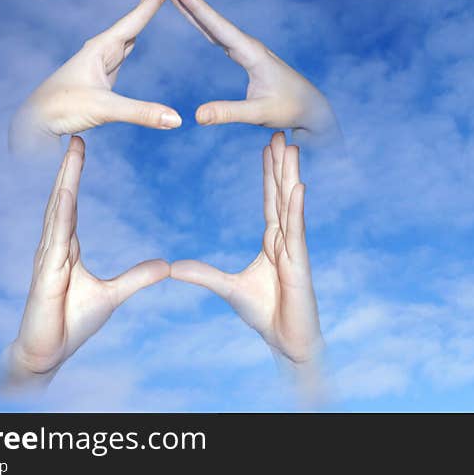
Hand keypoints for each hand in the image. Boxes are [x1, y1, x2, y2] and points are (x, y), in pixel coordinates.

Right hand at [0, 136, 169, 391]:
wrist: (46, 353)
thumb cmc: (71, 323)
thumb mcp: (113, 296)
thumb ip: (137, 278)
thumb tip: (166, 264)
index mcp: (66, 248)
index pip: (72, 204)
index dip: (74, 176)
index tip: (80, 149)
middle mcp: (54, 248)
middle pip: (61, 199)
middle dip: (67, 169)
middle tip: (74, 138)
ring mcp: (47, 259)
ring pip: (57, 211)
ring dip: (63, 182)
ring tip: (70, 155)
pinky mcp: (46, 274)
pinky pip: (55, 238)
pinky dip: (60, 214)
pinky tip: (65, 195)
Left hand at [9, 0, 181, 154]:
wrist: (34, 122)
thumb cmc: (61, 109)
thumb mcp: (104, 109)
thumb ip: (141, 112)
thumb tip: (177, 119)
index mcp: (100, 49)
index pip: (134, 21)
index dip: (153, 2)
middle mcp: (100, 51)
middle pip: (131, 22)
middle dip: (148, 4)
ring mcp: (100, 64)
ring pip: (126, 35)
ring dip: (140, 20)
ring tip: (149, 1)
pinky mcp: (100, 78)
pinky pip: (122, 52)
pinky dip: (133, 39)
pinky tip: (133, 39)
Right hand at [168, 0, 340, 144]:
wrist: (312, 107)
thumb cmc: (290, 108)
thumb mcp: (258, 113)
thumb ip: (228, 113)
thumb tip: (198, 115)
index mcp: (252, 53)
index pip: (219, 27)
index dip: (198, 8)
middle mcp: (249, 46)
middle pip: (213, 19)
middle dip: (190, 0)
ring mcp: (247, 49)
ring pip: (214, 25)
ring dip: (194, 8)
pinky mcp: (246, 55)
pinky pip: (219, 34)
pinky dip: (203, 23)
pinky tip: (192, 15)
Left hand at [171, 132, 323, 398]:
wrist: (287, 340)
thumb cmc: (265, 313)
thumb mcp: (227, 289)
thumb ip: (203, 275)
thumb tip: (173, 267)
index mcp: (273, 241)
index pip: (270, 200)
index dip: (268, 174)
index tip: (268, 147)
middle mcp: (286, 239)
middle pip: (282, 194)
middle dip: (281, 164)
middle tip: (282, 134)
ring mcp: (295, 249)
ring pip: (291, 204)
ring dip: (291, 175)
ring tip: (292, 148)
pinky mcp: (300, 262)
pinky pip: (297, 229)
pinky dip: (297, 207)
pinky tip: (298, 186)